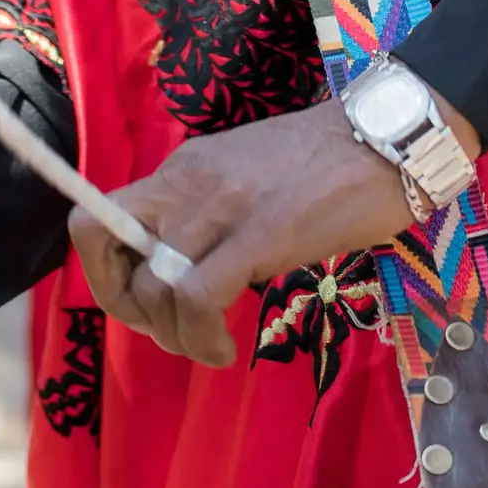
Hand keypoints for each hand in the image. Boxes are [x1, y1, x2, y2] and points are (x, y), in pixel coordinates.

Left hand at [72, 89, 466, 366]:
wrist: (389, 138)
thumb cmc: (331, 163)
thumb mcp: (249, 176)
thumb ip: (211, 211)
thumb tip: (184, 268)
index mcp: (184, 168)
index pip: (98, 215)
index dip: (104, 271)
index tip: (141, 302)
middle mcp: (188, 181)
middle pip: (105, 244)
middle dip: (126, 306)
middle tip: (170, 330)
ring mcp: (222, 205)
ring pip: (153, 283)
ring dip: (171, 333)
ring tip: (208, 346)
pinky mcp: (260, 234)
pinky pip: (198, 297)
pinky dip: (201, 337)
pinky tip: (225, 349)